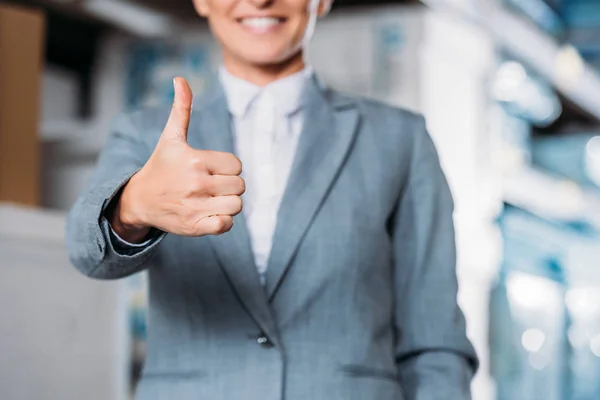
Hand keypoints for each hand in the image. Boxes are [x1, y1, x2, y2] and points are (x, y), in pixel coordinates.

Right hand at [111, 77, 244, 240]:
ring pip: (236, 205)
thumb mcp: (170, 137)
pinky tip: (209, 214)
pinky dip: (222, 221)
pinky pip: (226, 225)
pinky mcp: (195, 226)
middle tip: (211, 186)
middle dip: (229, 186)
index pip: (236, 165)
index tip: (212, 170)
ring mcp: (195, 206)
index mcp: (195, 160)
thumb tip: (180, 78)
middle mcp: (196, 183)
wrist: (139, 199)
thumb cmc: (161, 166)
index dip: (228, 168)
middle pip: (240, 186)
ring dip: (228, 204)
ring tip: (211, 200)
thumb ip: (181, 108)